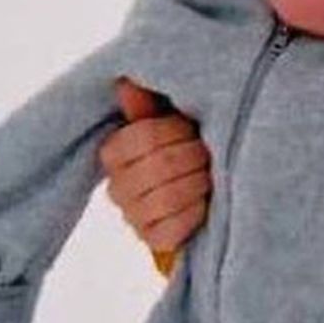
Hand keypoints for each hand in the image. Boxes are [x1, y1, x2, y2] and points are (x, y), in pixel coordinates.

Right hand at [100, 79, 211, 256]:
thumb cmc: (188, 144)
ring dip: (199, 182)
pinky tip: (204, 201)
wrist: (206, 186)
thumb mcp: (173, 117)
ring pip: (169, 197)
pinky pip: (174, 228)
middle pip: (161, 165)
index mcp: (114, 151)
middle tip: (206, 152)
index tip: (191, 129)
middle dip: (195, 155)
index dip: (177, 130)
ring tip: (208, 174)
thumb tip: (126, 82)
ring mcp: (132, 216)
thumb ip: (149, 102)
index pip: (145, 135)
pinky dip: (197, 212)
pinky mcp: (153, 240)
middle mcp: (116, 186)